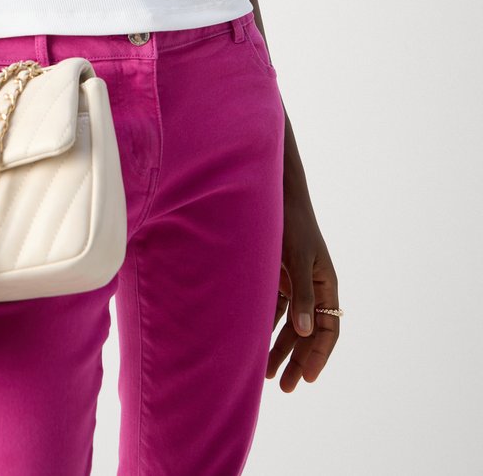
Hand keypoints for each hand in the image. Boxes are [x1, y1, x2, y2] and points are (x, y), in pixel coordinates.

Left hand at [266, 195, 340, 391]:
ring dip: (280, 348)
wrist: (274, 195)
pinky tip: (253, 345)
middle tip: (287, 387)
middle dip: (299, 360)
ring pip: (290, 325)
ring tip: (267, 375)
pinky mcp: (276, 277)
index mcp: (326, 284)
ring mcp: (294, 282)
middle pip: (308, 333)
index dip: (319, 355)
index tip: (308, 379)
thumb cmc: (291, 223)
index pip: (328, 329)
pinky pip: (273, 310)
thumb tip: (305, 332)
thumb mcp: (298, 258)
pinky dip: (265, 328)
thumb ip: (302, 294)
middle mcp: (312, 287)